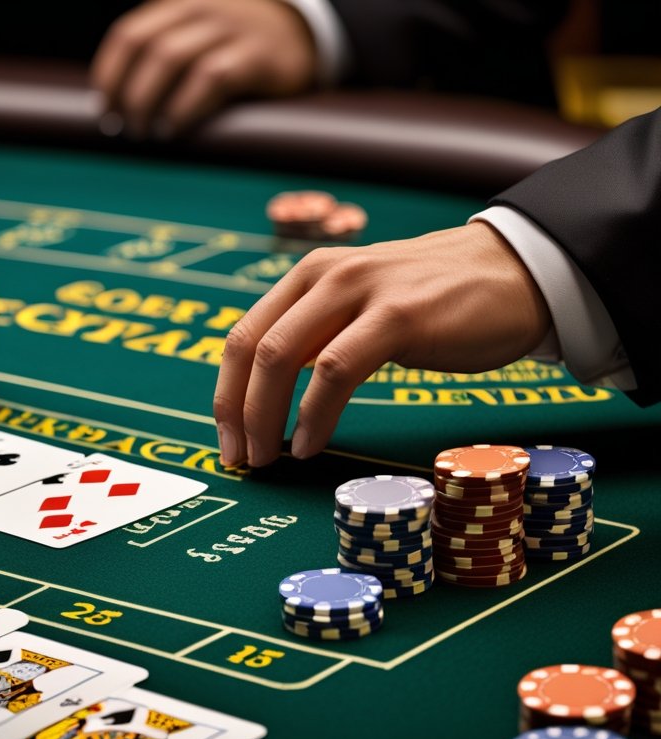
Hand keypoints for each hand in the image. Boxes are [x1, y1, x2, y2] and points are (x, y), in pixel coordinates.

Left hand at [91, 0, 315, 139]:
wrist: (302, 35)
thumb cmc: (235, 48)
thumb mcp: (194, 37)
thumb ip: (158, 56)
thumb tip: (111, 104)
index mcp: (176, 5)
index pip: (127, 35)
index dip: (108, 74)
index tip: (103, 109)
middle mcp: (200, 8)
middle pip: (144, 46)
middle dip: (126, 92)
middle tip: (123, 127)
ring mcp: (230, 28)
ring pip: (171, 58)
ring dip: (149, 101)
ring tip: (147, 132)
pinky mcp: (256, 54)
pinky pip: (211, 77)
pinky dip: (185, 106)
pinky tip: (175, 127)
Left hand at [213, 222, 552, 466]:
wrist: (522, 273)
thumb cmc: (440, 303)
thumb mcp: (363, 309)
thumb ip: (318, 336)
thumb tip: (267, 395)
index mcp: (308, 276)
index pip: (243, 336)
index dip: (225, 393)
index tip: (227, 441)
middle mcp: (324, 275)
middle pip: (252, 348)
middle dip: (234, 411)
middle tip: (240, 458)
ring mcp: (360, 290)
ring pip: (281, 356)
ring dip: (264, 416)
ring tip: (268, 457)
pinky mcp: (397, 316)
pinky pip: (335, 370)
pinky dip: (313, 414)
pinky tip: (309, 444)